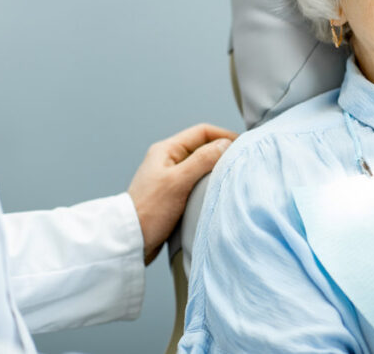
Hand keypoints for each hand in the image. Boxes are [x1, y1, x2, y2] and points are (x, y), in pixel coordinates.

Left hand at [127, 123, 236, 264]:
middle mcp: (168, 160)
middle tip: (240, 161)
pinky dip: (208, 183)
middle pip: (202, 147)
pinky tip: (217, 192)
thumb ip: (202, 160)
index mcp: (167, 150)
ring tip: (231, 176)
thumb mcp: (178, 181)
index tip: (243, 145)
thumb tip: (225, 144)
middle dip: (222, 151)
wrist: (131, 240)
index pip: (202, 132)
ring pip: (200, 165)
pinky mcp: (173, 194)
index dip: (224, 136)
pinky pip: (196, 181)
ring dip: (216, 168)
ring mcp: (170, 177)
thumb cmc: (150, 210)